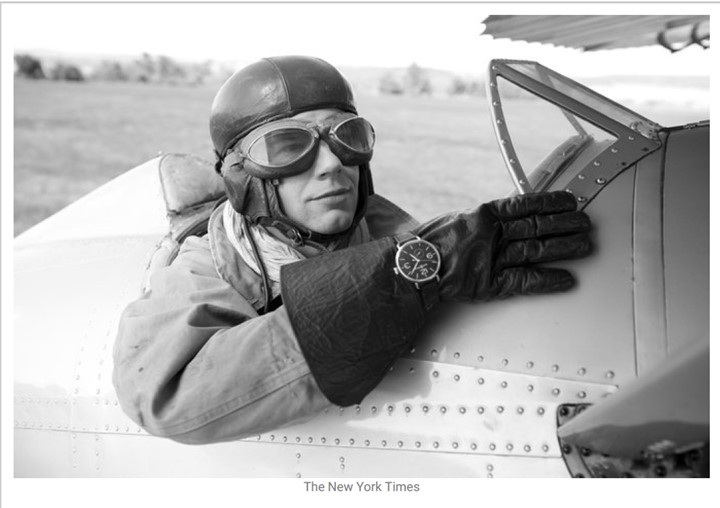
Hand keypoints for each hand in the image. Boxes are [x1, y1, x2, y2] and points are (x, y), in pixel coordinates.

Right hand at [413, 191, 591, 301]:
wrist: (410, 267)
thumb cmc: (425, 245)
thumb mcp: (454, 221)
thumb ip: (478, 222)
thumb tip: (496, 218)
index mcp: (482, 216)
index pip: (524, 204)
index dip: (550, 202)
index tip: (569, 200)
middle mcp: (492, 234)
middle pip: (536, 226)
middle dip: (564, 224)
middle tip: (585, 223)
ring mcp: (492, 259)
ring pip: (536, 250)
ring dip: (563, 248)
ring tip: (585, 246)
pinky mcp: (490, 283)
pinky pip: (525, 282)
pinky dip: (547, 281)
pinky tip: (566, 279)